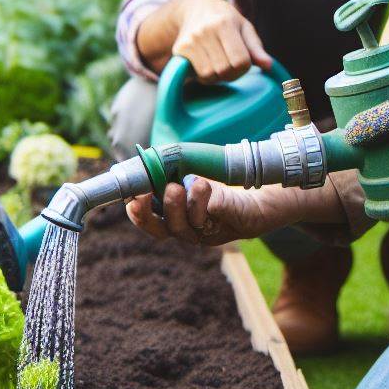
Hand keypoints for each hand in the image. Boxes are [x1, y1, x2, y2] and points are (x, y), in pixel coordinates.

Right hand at [127, 177, 284, 246]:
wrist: (255, 198)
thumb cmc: (217, 187)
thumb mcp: (190, 177)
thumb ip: (171, 173)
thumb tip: (151, 157)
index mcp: (171, 217)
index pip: (147, 221)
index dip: (137, 213)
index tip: (132, 196)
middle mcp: (186, 229)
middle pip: (163, 230)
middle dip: (156, 212)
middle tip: (159, 191)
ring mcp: (206, 231)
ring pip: (187, 226)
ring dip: (186, 204)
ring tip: (191, 183)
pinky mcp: (228, 225)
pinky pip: (214, 216)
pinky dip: (209, 201)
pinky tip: (208, 187)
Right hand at [171, 0, 271, 82]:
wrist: (195, 9)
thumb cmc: (226, 20)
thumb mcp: (244, 28)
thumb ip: (256, 48)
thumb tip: (268, 66)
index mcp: (225, 24)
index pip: (240, 61)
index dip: (245, 67)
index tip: (243, 62)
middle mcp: (205, 31)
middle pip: (225, 70)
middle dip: (232, 73)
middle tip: (231, 65)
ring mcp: (190, 41)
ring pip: (210, 75)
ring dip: (218, 76)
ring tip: (219, 63)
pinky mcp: (180, 50)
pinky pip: (198, 75)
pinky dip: (206, 76)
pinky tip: (208, 65)